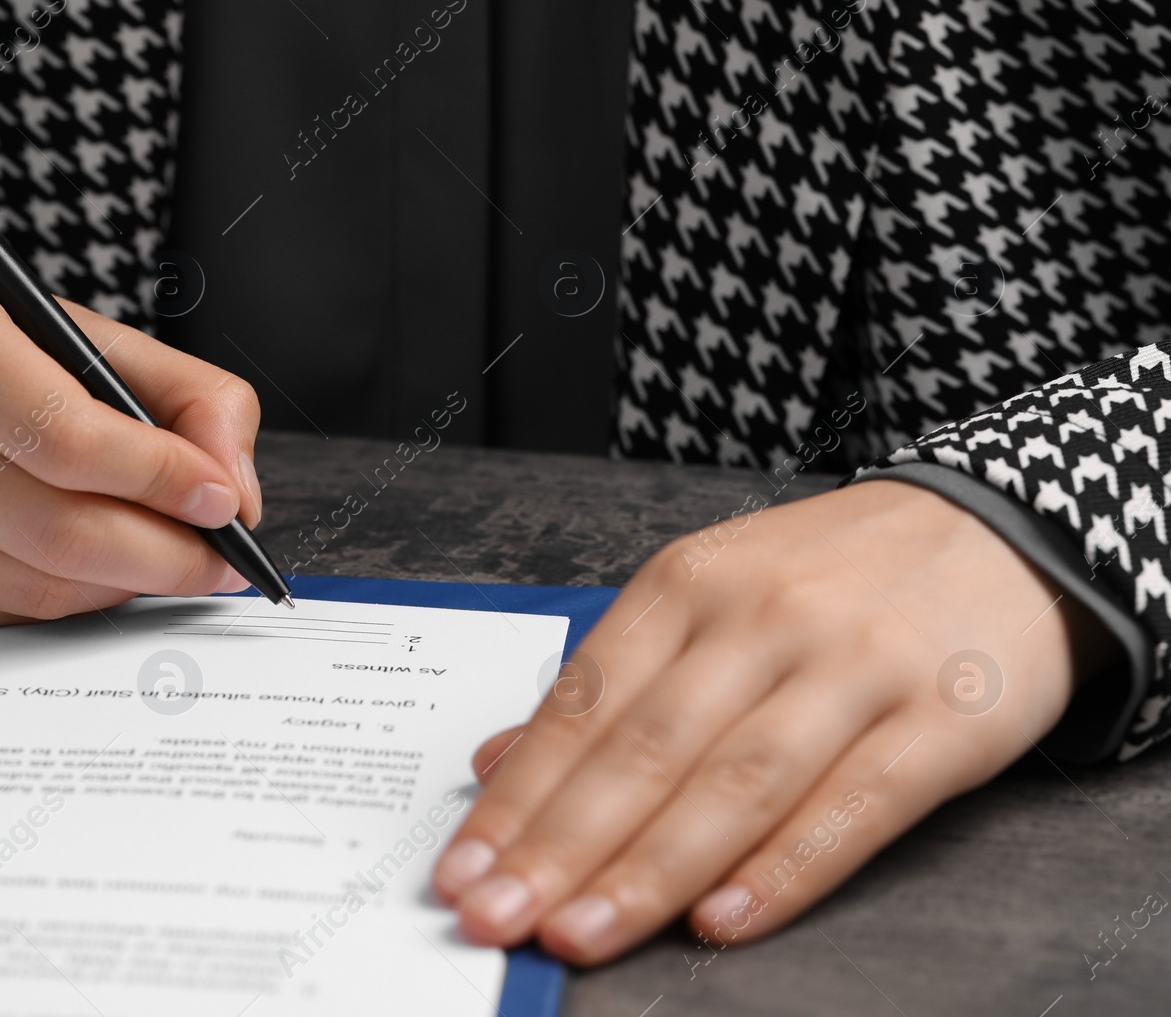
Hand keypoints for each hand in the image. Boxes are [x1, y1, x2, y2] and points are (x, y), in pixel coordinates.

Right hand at [0, 275, 262, 624]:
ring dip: (124, 584)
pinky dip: (67, 601)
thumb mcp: (68, 331)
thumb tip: (234, 483)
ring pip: (33, 586)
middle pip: (57, 528)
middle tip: (219, 557)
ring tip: (168, 561)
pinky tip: (94, 572)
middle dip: (165, 554)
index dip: (161, 478)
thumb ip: (178, 391)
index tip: (223, 500)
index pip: (66, 436)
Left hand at [431, 479, 1110, 962]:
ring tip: (579, 932)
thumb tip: (497, 760)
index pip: (583, 704)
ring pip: (734, 782)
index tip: (461, 870)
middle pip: (644, 749)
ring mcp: (854, 666)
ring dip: (647, 869)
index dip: (517, 796)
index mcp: (689, 584)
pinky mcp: (942, 719)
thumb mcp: (708, 594)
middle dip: (559, 845)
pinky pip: (853, 806)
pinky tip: (719, 924)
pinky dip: (783, 871)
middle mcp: (762, 618)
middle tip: (493, 917)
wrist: (999, 528)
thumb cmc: (831, 577)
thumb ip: (609, 682)